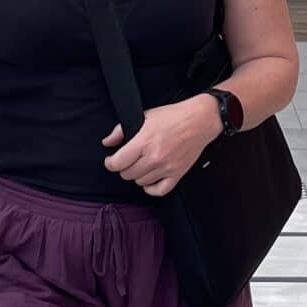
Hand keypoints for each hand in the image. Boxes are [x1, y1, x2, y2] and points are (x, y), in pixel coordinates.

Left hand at [101, 97, 221, 197]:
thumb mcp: (144, 117)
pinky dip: (151, 188)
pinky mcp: (177, 174)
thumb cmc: (172, 116)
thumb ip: (121, 130)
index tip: (111, 160)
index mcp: (144, 142)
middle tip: (127, 160)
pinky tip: (149, 180)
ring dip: (137, 175)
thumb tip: (107, 142)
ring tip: (141, 165)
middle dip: (124, 168)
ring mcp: (166, 168)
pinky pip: (159, 191)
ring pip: (141, 182)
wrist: (199, 121)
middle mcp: (154, 157)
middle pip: (127, 174)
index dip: (110, 163)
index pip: (117, 163)